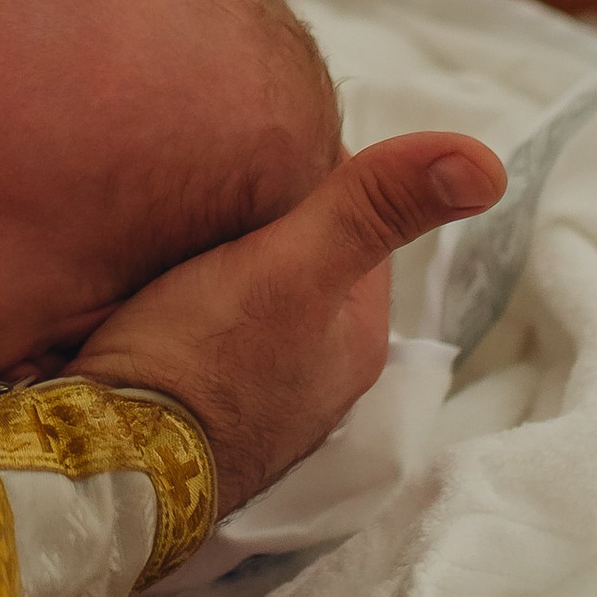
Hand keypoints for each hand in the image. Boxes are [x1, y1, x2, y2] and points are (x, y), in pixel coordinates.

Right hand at [71, 130, 503, 511]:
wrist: (106, 463)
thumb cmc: (205, 359)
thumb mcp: (295, 265)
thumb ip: (375, 206)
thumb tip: (490, 165)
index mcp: (358, 340)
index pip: (359, 225)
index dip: (318, 173)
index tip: (265, 134)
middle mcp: (319, 378)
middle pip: (305, 265)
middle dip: (269, 218)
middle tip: (214, 166)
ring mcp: (258, 401)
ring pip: (253, 301)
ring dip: (226, 261)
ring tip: (178, 212)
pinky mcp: (197, 411)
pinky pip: (206, 333)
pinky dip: (189, 300)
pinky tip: (154, 281)